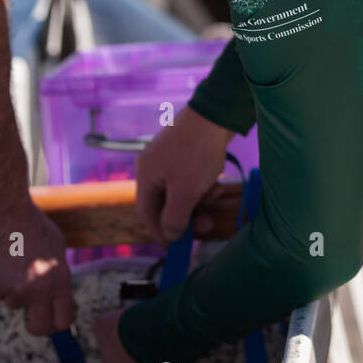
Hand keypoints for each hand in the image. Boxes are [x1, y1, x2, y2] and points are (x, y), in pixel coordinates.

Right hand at [0, 198, 74, 336]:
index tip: (50, 318)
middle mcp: (42, 290)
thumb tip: (60, 293)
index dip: (57, 322)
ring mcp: (18, 291)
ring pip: (13, 305)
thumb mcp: (56, 246)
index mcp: (61, 279)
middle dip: (35, 326)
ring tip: (9, 262)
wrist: (3, 208)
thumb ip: (58, 273)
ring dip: (10, 290)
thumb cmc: (30, 221)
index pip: (65, 319)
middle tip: (29, 314)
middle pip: (40, 329)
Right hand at [136, 104, 232, 243]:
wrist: (216, 114)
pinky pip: (191, 179)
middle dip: (186, 216)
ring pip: (181, 192)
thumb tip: (169, 236)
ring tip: (214, 196)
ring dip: (198, 201)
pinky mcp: (186, 154)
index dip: (161, 233)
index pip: (147, 213)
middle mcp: (153, 167)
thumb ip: (174, 218)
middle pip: (165, 204)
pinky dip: (202, 186)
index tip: (178, 248)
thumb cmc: (196, 154)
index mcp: (145, 175)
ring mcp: (169, 159)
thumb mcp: (185, 192)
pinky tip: (215, 182)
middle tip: (206, 224)